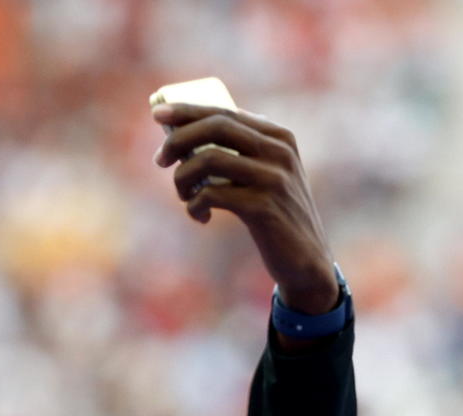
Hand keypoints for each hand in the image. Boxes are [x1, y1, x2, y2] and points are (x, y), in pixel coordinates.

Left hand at [153, 103, 336, 313]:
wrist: (306, 257)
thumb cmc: (274, 214)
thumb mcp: (265, 175)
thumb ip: (241, 152)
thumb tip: (189, 132)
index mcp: (278, 136)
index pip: (226, 112)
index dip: (188, 111)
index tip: (156, 112)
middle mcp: (279, 150)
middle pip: (216, 127)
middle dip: (178, 140)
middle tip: (160, 160)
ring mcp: (273, 177)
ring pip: (208, 159)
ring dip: (183, 179)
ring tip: (185, 197)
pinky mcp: (263, 206)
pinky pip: (210, 194)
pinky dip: (194, 206)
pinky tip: (201, 217)